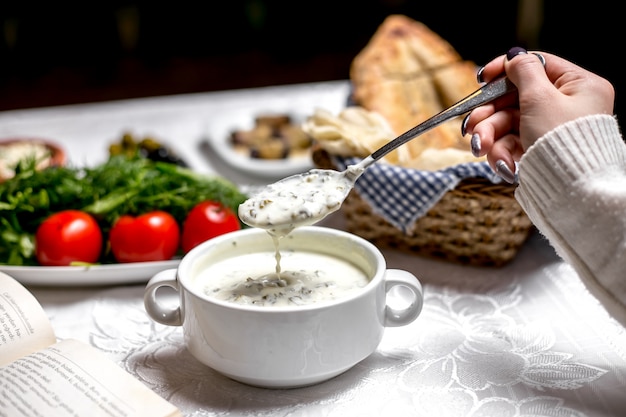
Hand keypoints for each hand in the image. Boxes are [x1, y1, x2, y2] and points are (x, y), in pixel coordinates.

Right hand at [463, 47, 614, 181]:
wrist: (573, 191)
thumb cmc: (564, 142)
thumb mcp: (541, 98)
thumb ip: (524, 73)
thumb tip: (514, 56)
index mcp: (578, 85)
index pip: (536, 66)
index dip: (505, 70)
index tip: (482, 78)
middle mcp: (568, 105)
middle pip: (515, 100)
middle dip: (489, 117)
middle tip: (470, 127)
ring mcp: (552, 129)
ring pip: (509, 125)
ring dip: (490, 137)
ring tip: (481, 150)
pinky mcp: (540, 150)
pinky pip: (513, 144)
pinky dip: (502, 153)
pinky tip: (502, 165)